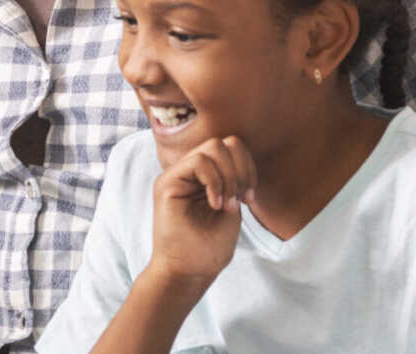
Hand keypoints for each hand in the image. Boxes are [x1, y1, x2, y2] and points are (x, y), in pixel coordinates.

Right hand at [149, 137, 254, 284]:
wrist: (189, 272)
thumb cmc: (209, 248)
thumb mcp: (231, 206)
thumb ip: (233, 179)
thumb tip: (240, 156)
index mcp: (205, 177)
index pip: (230, 148)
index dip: (247, 167)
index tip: (249, 199)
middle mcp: (188, 172)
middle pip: (223, 143)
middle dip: (241, 171)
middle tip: (240, 201)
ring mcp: (176, 175)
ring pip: (212, 148)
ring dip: (229, 177)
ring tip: (227, 205)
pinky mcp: (166, 183)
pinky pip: (199, 162)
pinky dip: (215, 182)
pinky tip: (216, 204)